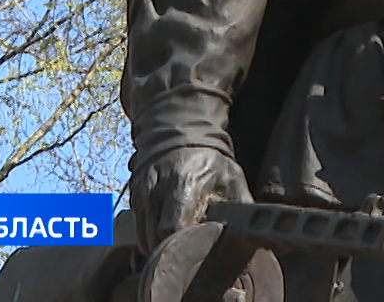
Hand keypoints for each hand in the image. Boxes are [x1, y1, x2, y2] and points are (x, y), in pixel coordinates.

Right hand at [128, 145, 250, 253]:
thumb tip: (249, 233)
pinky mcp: (134, 198)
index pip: (172, 229)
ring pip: (145, 239)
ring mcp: (141, 193)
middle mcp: (156, 189)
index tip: (201, 247)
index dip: (186, 245)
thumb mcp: (231, 178)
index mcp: (182, 183)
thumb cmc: (211, 160)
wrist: (180, 134)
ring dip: (162, 246)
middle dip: (174, 250)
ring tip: (183, 239)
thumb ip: (239, 206)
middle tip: (193, 248)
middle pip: (156, 239)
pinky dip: (152, 238)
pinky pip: (139, 231)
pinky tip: (170, 230)